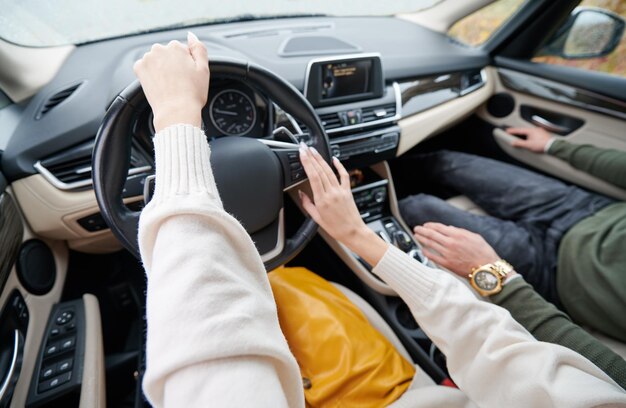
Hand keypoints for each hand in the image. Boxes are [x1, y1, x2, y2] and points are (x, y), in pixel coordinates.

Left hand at [133, 32, 208, 131]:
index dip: (187, 65)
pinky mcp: (139, 69)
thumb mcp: (204, 69)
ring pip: (156, 60)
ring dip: (161, 68)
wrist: (175, 112)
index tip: (188, 77)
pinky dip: (151, 74)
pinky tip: (159, 84)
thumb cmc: (192, 94)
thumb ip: (199, 48)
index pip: (182, 51)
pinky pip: (145, 67)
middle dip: (173, 65)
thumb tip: (191, 35)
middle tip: (179, 82)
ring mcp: (147, 59)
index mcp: (176, 47)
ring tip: (169, 85)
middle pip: (168, 54)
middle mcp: (159, 49)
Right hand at [298, 145, 387, 265]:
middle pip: (320, 170)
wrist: (353, 232)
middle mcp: (331, 193)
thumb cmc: (335, 228)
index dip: (307, 163)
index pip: (313, 176)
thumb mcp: (316, 218)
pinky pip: (343, 175)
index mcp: (322, 200)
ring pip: (329, 171)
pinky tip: (334, 159)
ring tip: (314, 151)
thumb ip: (307, 204)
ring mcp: (340, 190)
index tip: (302, 154)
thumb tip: (301, 194)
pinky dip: (339, 166)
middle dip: (312, 157)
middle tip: (305, 147)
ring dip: (321, 159)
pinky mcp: (348, 191)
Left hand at [413, 223, 499, 276]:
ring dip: (421, 239)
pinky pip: (433, 257)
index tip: (425, 225)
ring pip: (430, 244)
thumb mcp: (475, 236)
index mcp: (458, 234)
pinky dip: (426, 252)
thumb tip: (450, 228)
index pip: (439, 227)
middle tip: (416, 228)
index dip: (430, 225)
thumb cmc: (484, 252)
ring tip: (416, 236)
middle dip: (422, 230)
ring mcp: (448, 254)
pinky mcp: (447, 264)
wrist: (487, 268)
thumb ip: (461, 231)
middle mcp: (451, 243)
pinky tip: (422, 250)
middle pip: (432, 234)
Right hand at [508, 127, 552, 152]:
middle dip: (518, 132)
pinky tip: (529, 139)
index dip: (512, 131)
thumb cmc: (541, 145)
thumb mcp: (528, 145)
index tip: (507, 130)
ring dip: (524, 135)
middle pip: (524, 130)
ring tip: (520, 137)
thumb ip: (519, 144)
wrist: (552, 147)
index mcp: (531, 131)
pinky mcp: (543, 135)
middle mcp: (535, 129)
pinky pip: (534, 134)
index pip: (519, 130)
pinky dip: (530, 136)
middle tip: (512, 133)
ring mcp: (540, 131)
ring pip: (529, 132)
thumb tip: (513, 143)